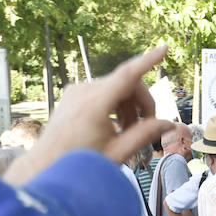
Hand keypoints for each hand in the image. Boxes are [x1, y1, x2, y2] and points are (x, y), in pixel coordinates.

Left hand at [5, 46, 166, 185]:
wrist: (47, 167)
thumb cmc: (81, 165)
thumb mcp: (118, 153)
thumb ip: (144, 135)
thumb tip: (169, 124)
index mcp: (95, 104)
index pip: (127, 74)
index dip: (148, 60)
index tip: (164, 48)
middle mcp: (84, 91)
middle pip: (125, 84)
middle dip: (141, 103)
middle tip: (148, 128)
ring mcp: (76, 91)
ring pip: (114, 89)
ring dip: (127, 107)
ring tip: (128, 132)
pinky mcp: (72, 95)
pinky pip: (101, 92)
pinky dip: (114, 106)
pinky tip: (114, 127)